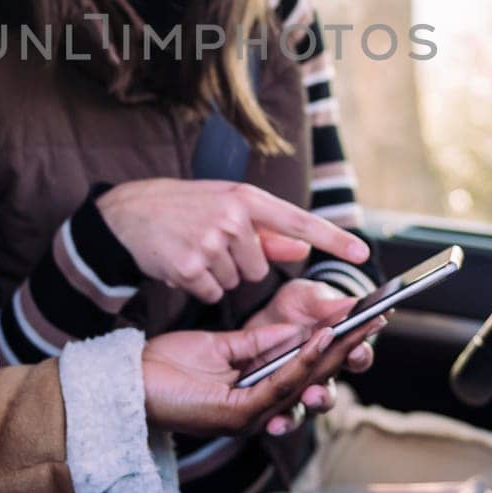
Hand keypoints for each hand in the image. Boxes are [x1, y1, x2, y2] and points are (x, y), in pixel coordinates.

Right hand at [98, 179, 369, 303]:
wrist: (129, 214)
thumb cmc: (184, 210)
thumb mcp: (226, 209)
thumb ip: (267, 232)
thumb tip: (301, 250)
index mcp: (247, 199)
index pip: (299, 222)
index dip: (333, 240)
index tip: (363, 253)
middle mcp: (233, 218)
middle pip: (259, 270)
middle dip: (239, 265)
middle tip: (210, 245)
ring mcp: (210, 242)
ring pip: (236, 283)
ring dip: (217, 276)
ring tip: (193, 251)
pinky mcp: (190, 266)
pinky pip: (213, 293)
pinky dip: (200, 287)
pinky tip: (182, 265)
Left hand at [142, 317, 384, 436]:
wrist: (130, 380)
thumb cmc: (168, 365)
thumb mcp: (222, 346)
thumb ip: (260, 342)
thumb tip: (297, 329)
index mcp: (257, 390)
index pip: (307, 367)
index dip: (337, 344)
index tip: (363, 318)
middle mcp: (261, 408)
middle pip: (316, 379)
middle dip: (347, 350)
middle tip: (375, 323)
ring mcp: (252, 415)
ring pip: (305, 384)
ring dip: (332, 355)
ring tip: (351, 329)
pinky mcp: (239, 415)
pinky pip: (280, 385)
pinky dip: (303, 362)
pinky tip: (318, 340)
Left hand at [245, 279, 375, 432]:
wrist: (265, 316)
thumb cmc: (297, 305)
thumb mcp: (308, 296)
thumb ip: (325, 302)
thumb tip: (351, 304)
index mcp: (338, 350)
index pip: (357, 357)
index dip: (359, 355)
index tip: (355, 350)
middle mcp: (322, 376)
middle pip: (329, 393)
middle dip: (323, 395)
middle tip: (315, 393)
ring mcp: (299, 389)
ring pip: (305, 410)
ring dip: (297, 414)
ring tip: (290, 411)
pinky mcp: (276, 398)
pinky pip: (282, 416)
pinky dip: (280, 422)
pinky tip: (273, 425)